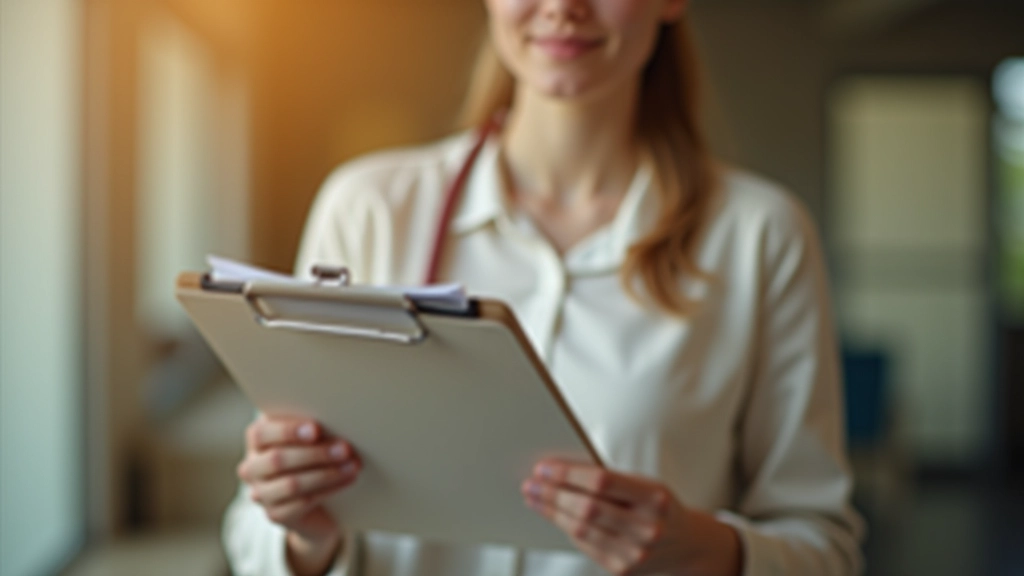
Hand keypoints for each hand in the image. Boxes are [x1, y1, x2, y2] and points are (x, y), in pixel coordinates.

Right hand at [237, 415, 361, 574]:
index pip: (260, 434)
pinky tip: (348, 480)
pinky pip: (302, 502)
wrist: (317, 501)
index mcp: (257, 441)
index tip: (316, 429)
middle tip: (345, 448)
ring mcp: (261, 494)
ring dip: (326, 474)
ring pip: (291, 484)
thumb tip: (336, 415)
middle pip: (277, 459)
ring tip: (353, 466)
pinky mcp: (276, 515)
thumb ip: (312, 427)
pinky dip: (329, 490)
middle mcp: (252, 468)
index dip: (287, 431)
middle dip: (315, 453)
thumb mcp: (310, 437)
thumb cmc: (314, 454)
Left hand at [521, 459, 740, 575]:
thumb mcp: (646, 485)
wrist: (686, 545)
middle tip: (531, 483)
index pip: (603, 481)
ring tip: (534, 497)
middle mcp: (647, 528)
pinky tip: (553, 515)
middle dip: (553, 494)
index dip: (569, 474)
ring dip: (551, 512)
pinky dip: (565, 528)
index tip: (545, 467)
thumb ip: (610, 480)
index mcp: (655, 498)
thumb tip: (561, 472)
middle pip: (587, 509)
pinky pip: (585, 546)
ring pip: (581, 530)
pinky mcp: (622, 570)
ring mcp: (635, 553)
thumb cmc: (659, 507)